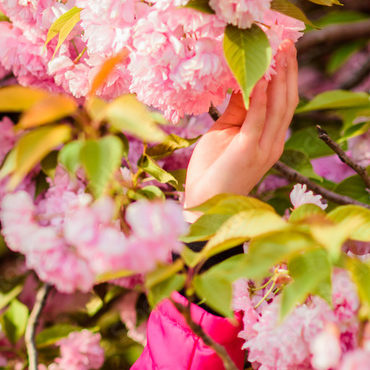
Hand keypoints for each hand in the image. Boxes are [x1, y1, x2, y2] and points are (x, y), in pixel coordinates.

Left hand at [182, 41, 298, 220]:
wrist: (202, 203)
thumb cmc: (211, 171)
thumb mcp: (224, 133)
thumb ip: (237, 111)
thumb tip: (243, 84)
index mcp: (269, 139)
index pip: (283, 103)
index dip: (285, 77)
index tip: (282, 53)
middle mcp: (272, 143)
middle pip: (286, 101)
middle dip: (288, 72)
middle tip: (286, 44)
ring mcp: (263, 147)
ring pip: (278, 107)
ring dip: (278, 78)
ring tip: (278, 54)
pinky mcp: (248, 150)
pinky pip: (256, 119)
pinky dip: (258, 98)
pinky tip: (258, 80)